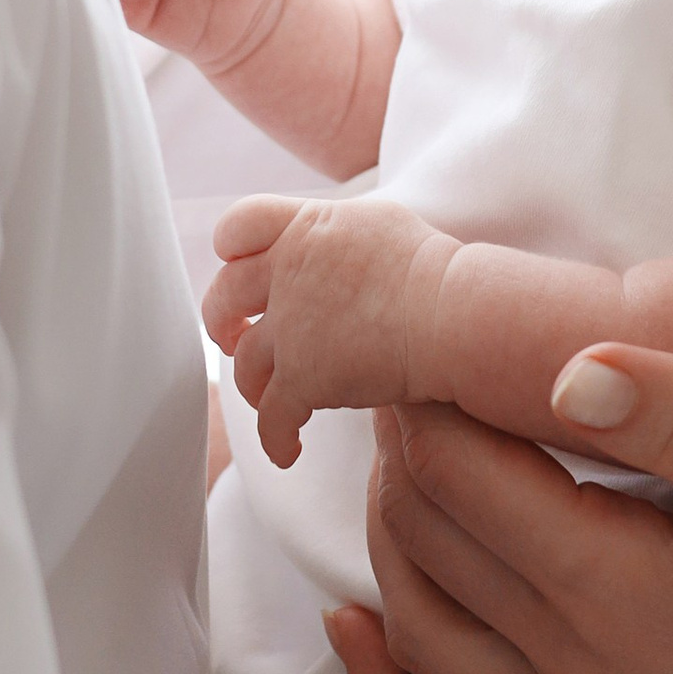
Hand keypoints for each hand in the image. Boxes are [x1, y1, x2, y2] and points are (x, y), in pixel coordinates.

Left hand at [207, 193, 455, 468]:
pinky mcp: (303, 377)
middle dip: (220, 320)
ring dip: (251, 385)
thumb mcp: (377, 224)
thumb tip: (327, 245)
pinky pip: (272, 418)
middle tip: (232, 337)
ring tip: (267, 398)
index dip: (230, 249)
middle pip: (224, 293)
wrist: (452, 314)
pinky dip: (276, 439)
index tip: (237, 268)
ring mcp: (291, 326)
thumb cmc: (433, 271)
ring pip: (244, 363)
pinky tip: (289, 450)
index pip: (240, 223)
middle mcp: (288, 271)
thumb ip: (335, 235)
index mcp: (307, 228)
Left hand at [328, 344, 672, 673]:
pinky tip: (361, 635)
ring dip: (389, 547)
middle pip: (438, 554)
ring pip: (429, 642)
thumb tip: (566, 370)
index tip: (426, 334)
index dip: (429, 399)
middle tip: (410, 375)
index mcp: (643, 602)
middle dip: (404, 457)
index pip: (473, 481)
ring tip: (404, 459)